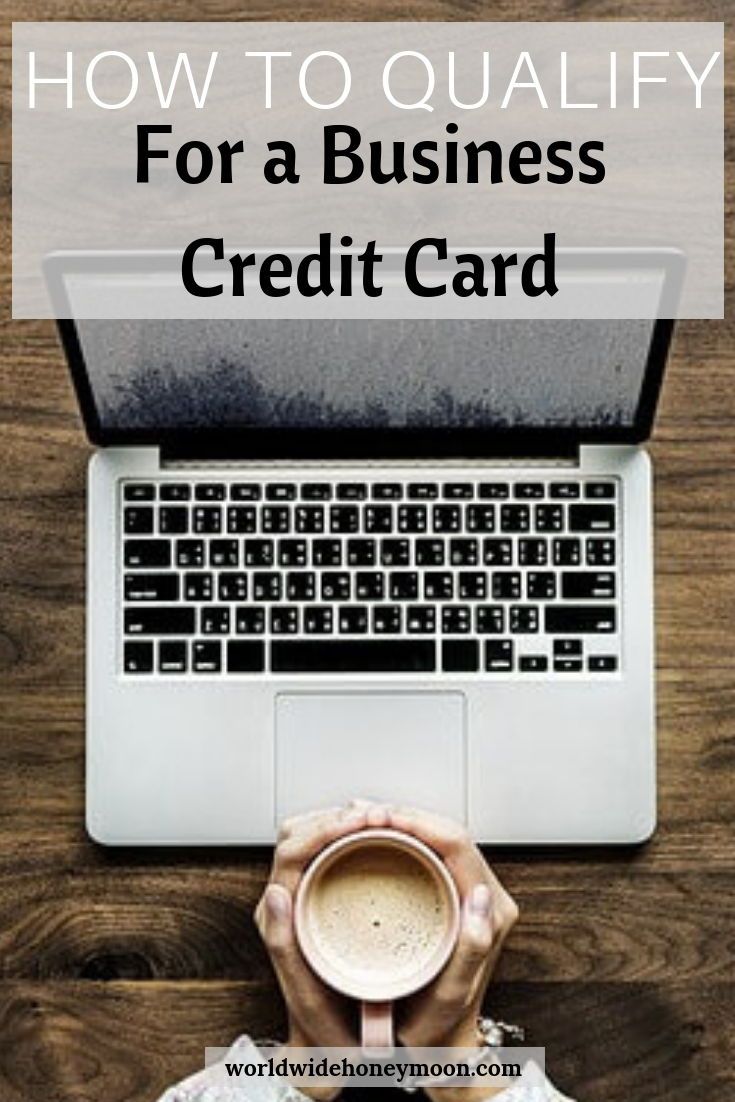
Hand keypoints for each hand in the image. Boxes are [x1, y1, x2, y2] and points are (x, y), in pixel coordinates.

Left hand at [255, 801, 397, 1100]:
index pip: (292, 849)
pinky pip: (330, 851)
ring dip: (346, 819)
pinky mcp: (320, 897)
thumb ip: (283, 947)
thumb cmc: (322, 1028)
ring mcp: (302, 896)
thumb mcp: (306, 996)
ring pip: (314, 835)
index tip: (362, 821)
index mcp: (277, 915)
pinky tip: (381, 838)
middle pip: (301, 831)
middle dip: (340, 814)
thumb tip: (275, 890)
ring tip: (384, 819)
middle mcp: (284, 899)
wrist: (325, 1049)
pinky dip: (353, 835)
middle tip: (382, 815)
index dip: (326, 827)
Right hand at [388, 807, 518, 1068]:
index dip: (418, 821)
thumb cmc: (439, 1027)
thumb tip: (479, 896)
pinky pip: (432, 852)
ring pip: (439, 837)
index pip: (457, 843)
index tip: (380, 816)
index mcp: (490, 910)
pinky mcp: (456, 896)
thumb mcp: (452, 997)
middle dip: (405, 814)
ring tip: (362, 817)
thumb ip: (472, 950)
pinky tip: (374, 836)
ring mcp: (471, 893)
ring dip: (403, 821)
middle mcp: (486, 896)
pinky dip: (403, 836)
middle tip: (361, 812)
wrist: (442, 1045)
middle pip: (448, 832)